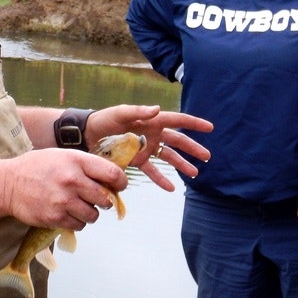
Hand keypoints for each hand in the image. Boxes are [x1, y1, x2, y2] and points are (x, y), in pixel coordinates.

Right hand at [1, 148, 128, 231]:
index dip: (120, 182)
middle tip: (97, 198)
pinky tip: (67, 212)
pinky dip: (77, 221)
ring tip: (79, 206)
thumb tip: (111, 180)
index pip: (112, 174)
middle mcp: (71, 180)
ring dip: (90, 213)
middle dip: (105, 200)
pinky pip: (79, 225)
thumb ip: (86, 165)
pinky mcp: (55, 217)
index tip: (119, 186)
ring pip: (94, 215)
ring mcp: (63, 200)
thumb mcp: (62, 156)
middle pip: (105, 198)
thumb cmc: (37, 167)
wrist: (8, 184)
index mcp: (76, 161)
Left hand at [86, 105, 211, 190]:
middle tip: (207, 157)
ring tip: (195, 174)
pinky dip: (161, 179)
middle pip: (177, 141)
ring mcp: (145, 148)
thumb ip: (138, 111)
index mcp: (151, 120)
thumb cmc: (104, 119)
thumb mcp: (120, 113)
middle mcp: (152, 134)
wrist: (88, 135)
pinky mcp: (137, 160)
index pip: (177, 121)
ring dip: (181, 165)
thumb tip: (157, 109)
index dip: (193, 123)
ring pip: (168, 157)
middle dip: (192, 148)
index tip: (210, 127)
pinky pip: (152, 171)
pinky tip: (171, 188)